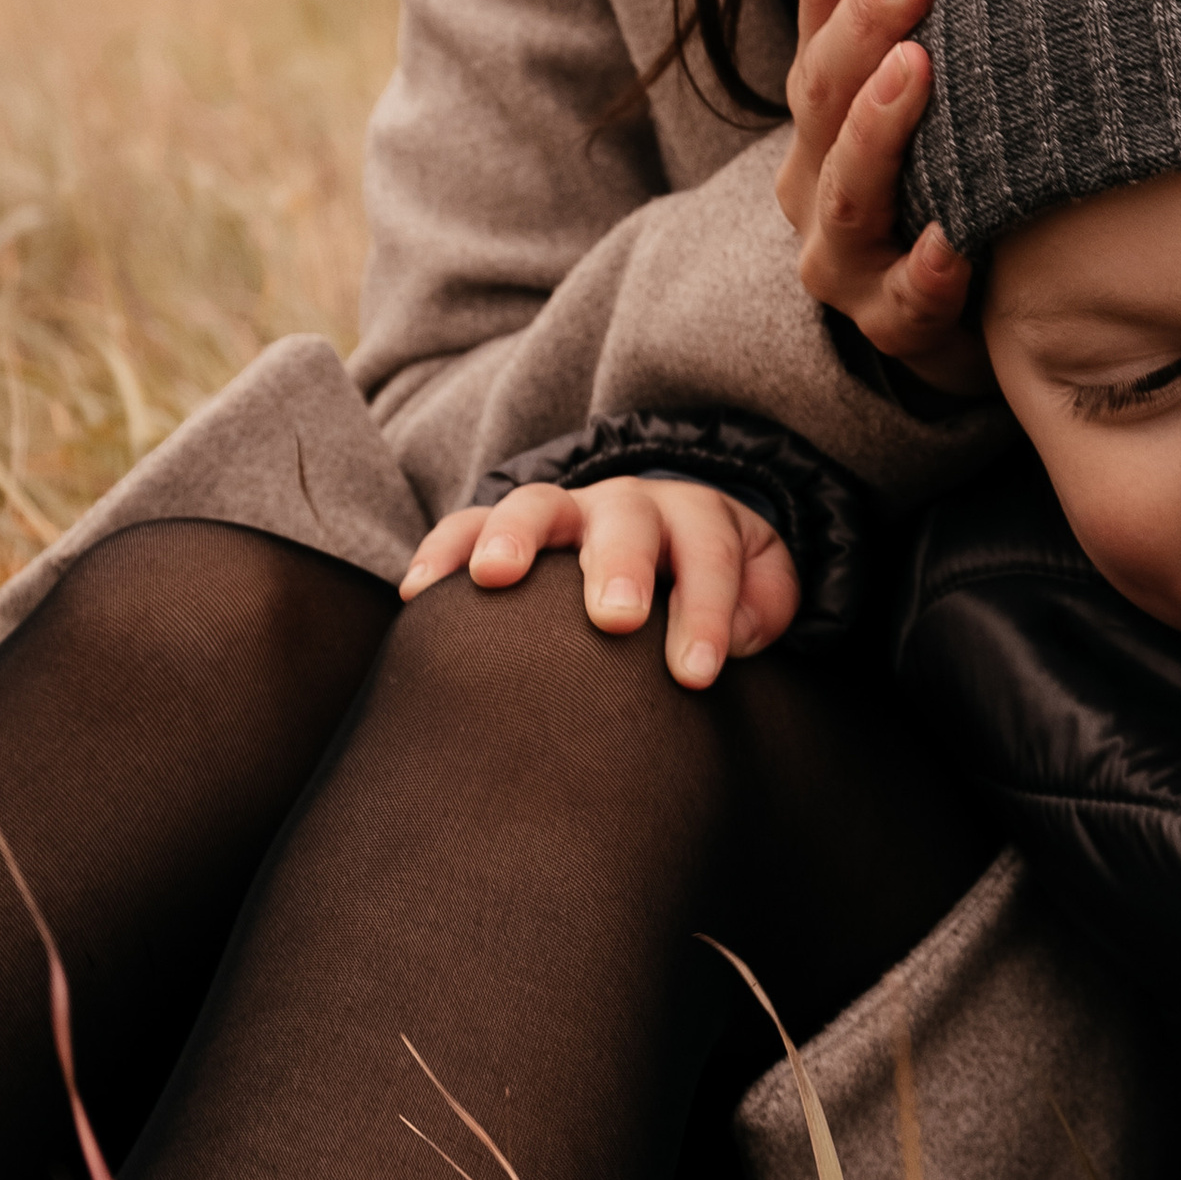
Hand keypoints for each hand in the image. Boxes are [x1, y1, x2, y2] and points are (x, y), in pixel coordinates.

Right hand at [398, 476, 798, 687]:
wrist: (664, 537)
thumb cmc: (707, 585)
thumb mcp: (756, 590)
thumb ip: (760, 609)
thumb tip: (732, 637)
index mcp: (695, 519)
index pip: (708, 555)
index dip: (705, 611)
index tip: (696, 674)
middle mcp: (627, 506)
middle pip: (626, 521)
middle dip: (621, 567)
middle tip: (616, 618)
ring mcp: (564, 512)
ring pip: (538, 505)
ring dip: (517, 536)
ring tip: (496, 577)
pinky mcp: (506, 527)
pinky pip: (466, 525)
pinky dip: (443, 550)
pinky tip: (420, 592)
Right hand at [773, 0, 990, 396]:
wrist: (957, 321)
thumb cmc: (967, 176)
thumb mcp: (957, 91)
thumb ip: (976, 9)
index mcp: (828, 94)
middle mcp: (816, 164)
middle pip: (823, 78)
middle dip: (869, 12)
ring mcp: (842, 250)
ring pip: (846, 185)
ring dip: (880, 126)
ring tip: (918, 67)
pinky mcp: (888, 324)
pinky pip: (902, 301)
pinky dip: (926, 270)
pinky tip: (953, 243)